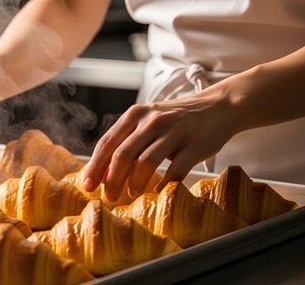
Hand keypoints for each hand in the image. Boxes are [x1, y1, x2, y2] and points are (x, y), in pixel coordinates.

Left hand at [82, 91, 236, 201]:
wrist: (217, 107)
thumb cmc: (175, 120)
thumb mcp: (148, 123)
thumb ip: (127, 142)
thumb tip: (103, 174)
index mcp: (135, 115)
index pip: (107, 142)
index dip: (95, 166)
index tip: (88, 185)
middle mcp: (152, 120)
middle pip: (123, 154)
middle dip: (112, 179)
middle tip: (109, 196)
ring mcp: (174, 132)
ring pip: (146, 162)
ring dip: (135, 182)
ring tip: (131, 193)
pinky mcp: (195, 145)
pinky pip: (176, 170)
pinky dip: (164, 184)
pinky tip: (158, 191)